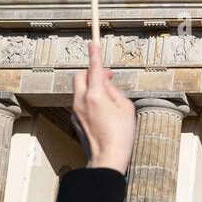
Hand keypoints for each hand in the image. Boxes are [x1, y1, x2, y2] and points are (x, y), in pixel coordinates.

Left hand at [72, 41, 136, 174]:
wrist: (106, 157)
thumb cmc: (120, 134)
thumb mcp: (125, 107)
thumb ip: (114, 91)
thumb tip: (105, 83)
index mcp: (95, 95)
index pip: (94, 68)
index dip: (94, 54)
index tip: (92, 43)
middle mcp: (81, 101)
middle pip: (80, 76)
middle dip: (91, 72)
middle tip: (107, 77)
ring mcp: (76, 111)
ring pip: (79, 89)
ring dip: (91, 87)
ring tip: (108, 97)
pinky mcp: (75, 120)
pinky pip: (80, 102)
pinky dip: (89, 99)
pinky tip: (102, 111)